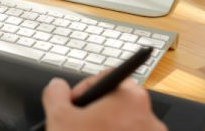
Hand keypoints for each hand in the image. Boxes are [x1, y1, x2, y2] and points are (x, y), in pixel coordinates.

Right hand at [42, 75, 167, 130]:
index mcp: (129, 97)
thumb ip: (55, 94)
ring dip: (108, 130)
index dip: (84, 90)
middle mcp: (149, 116)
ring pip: (126, 126)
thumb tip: (57, 87)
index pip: (106, 78)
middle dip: (96, 114)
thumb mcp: (59, 118)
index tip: (74, 105)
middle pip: (117, 103)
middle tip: (78, 128)